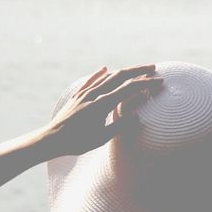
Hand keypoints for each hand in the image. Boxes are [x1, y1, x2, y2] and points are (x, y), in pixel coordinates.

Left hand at [47, 64, 163, 156]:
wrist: (51, 139)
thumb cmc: (77, 142)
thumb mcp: (100, 138)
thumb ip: (119, 127)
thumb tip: (137, 117)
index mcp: (102, 104)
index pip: (128, 88)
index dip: (145, 83)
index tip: (159, 81)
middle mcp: (94, 94)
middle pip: (120, 76)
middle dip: (138, 71)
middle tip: (153, 68)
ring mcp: (85, 93)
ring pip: (107, 77)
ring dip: (123, 72)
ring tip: (135, 70)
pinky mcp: (77, 95)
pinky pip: (90, 80)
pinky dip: (99, 73)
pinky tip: (104, 68)